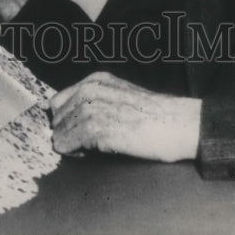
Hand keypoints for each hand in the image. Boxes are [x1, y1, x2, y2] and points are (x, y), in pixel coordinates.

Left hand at [49, 71, 201, 162]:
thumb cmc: (153, 115)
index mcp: (96, 80)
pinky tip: (87, 154)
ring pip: (60, 131)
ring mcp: (93, 107)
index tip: (74, 131)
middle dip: (66, 132)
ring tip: (87, 149)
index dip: (64, 119)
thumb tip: (70, 119)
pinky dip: (72, 151)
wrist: (175, 123)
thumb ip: (96, 100)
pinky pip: (68, 142)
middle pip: (58, 117)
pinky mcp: (97, 129)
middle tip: (82, 144)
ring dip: (70, 144)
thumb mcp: (120, 95)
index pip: (59, 101)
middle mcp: (91, 89)